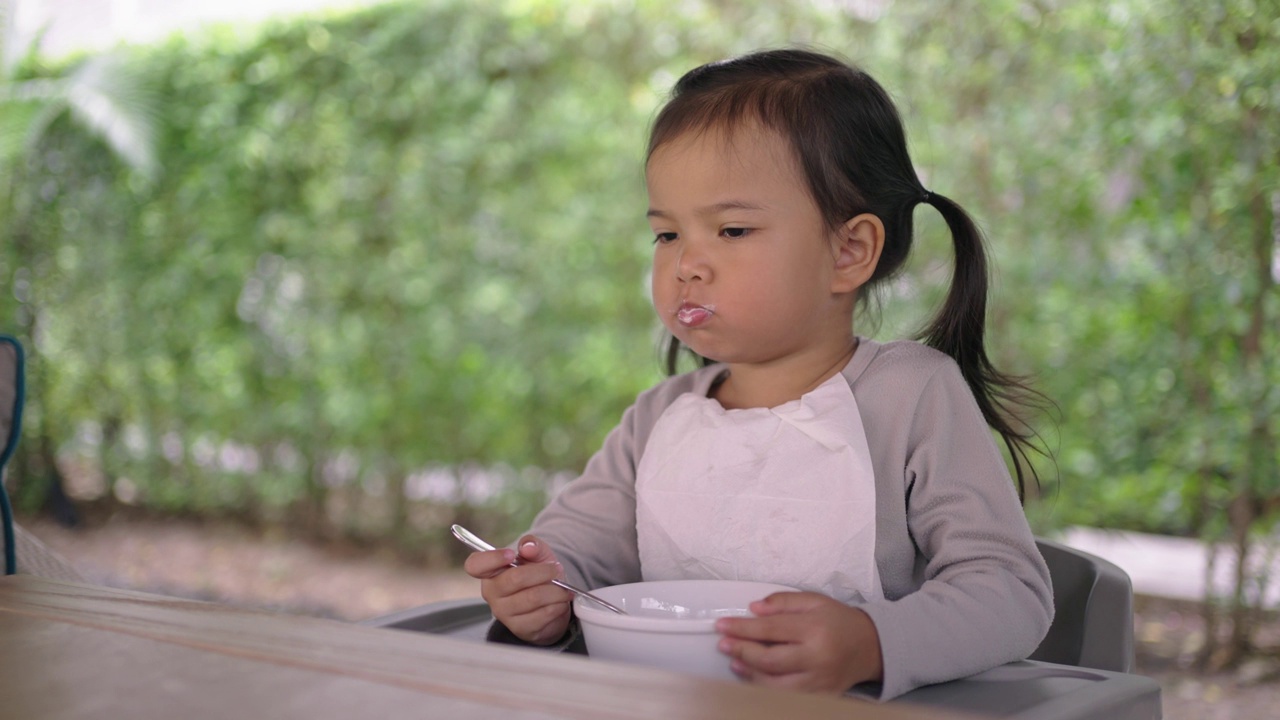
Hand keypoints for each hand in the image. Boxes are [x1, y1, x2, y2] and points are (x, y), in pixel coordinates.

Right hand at [463, 534, 573, 644]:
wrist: (550, 603)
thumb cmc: (538, 576)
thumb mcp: (537, 555)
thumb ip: (532, 545)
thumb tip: (527, 546)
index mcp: (489, 572)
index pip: (475, 565)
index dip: (492, 558)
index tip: (511, 554)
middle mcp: (491, 593)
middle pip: (515, 579)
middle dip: (543, 572)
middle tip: (556, 569)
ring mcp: (503, 613)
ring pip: (533, 597)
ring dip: (555, 590)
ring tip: (562, 587)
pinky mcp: (519, 628)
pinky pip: (543, 615)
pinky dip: (558, 605)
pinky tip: (560, 601)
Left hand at [714, 591, 883, 692]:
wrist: (870, 647)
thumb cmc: (838, 621)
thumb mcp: (814, 600)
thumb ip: (783, 602)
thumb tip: (754, 608)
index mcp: (815, 629)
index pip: (770, 629)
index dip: (742, 628)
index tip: (722, 626)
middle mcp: (817, 658)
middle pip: (769, 660)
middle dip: (741, 651)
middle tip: (723, 644)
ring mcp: (818, 681)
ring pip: (775, 685)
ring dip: (749, 673)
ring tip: (734, 661)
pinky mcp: (820, 696)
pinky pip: (786, 697)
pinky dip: (764, 687)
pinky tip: (752, 675)